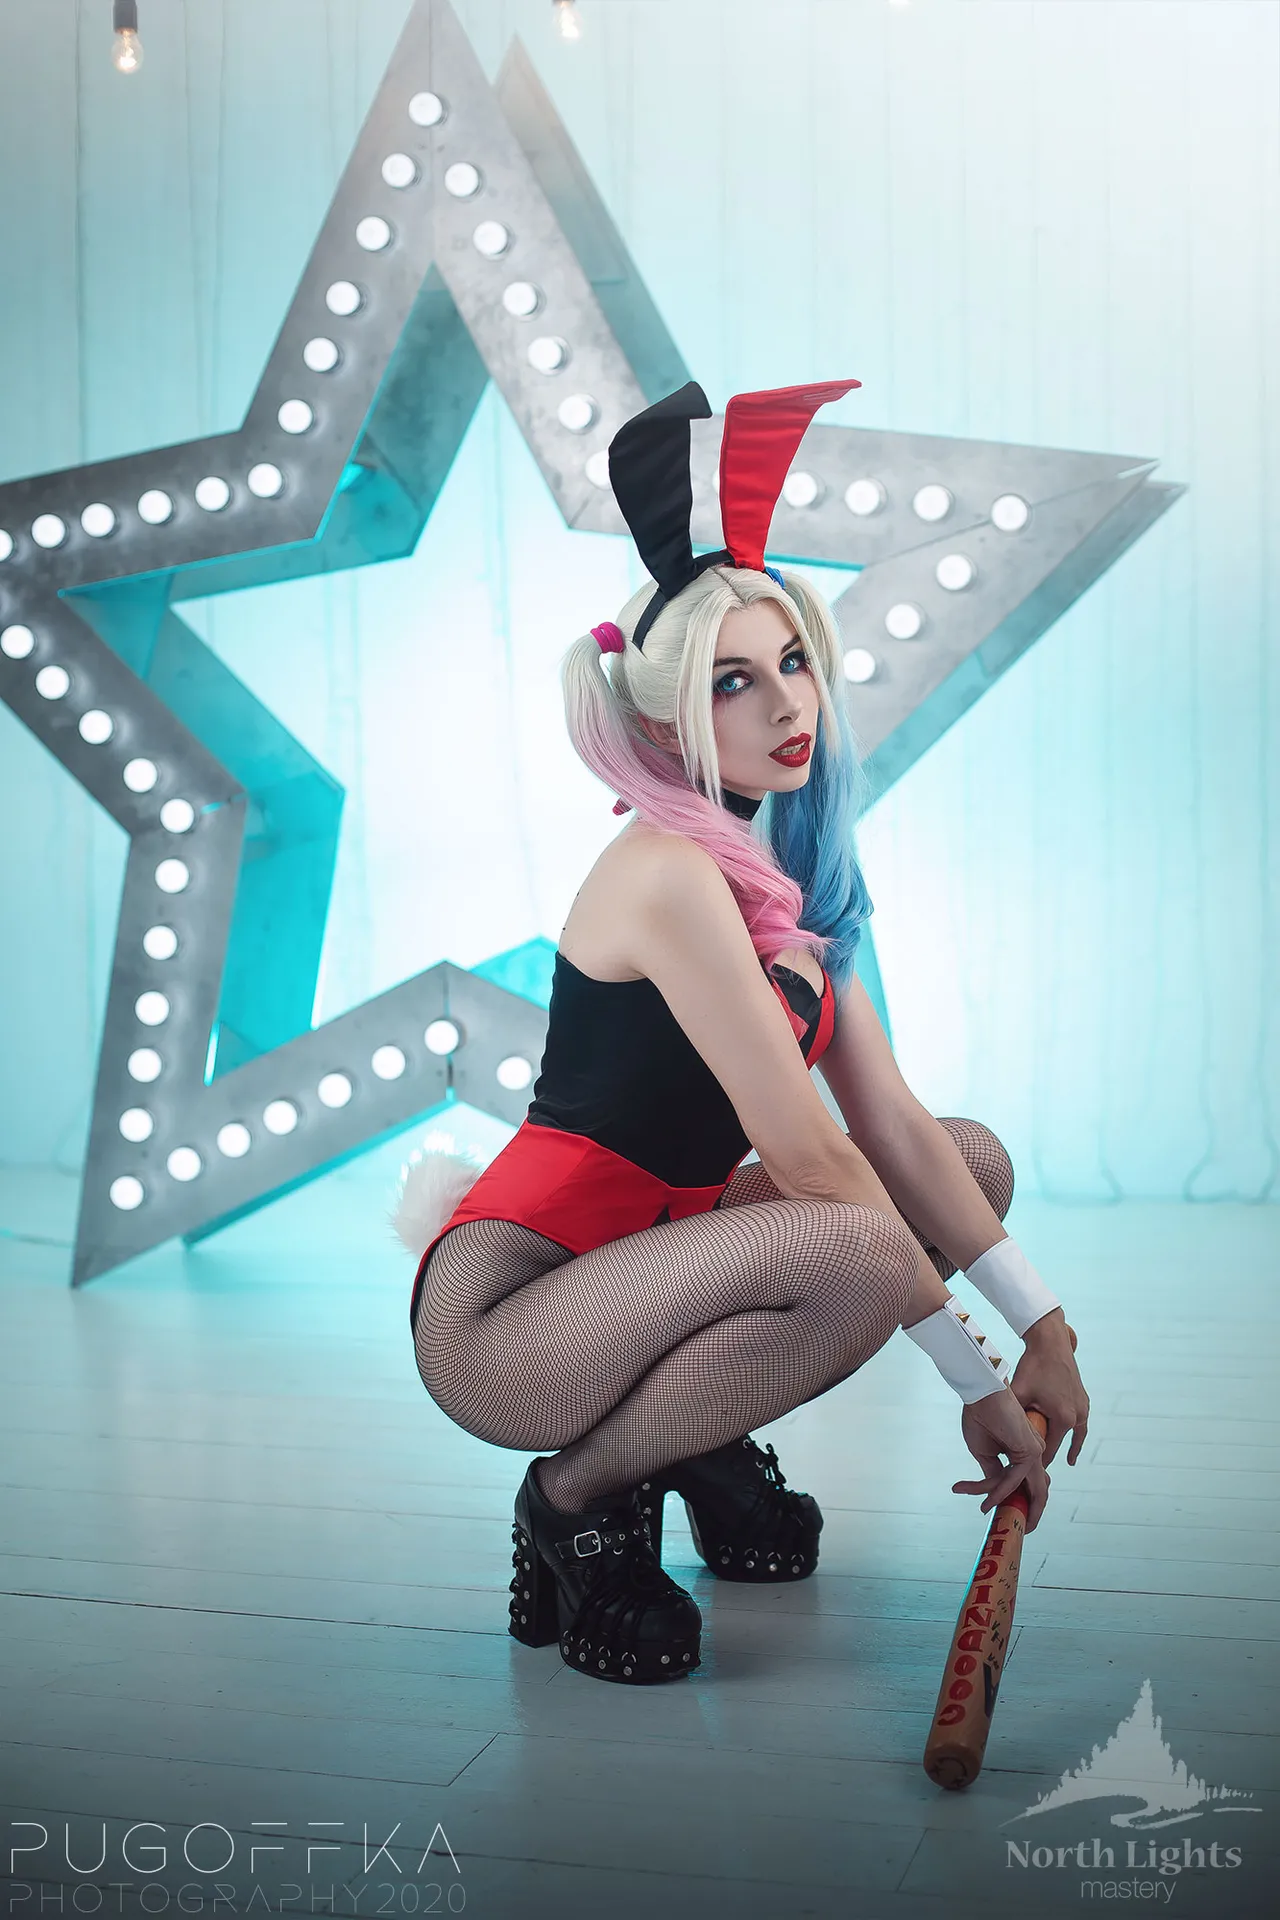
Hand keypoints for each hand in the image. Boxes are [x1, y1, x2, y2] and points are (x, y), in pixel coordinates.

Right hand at [952, 1385, 1049, 1530]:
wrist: (981, 1393)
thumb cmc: (980, 1416)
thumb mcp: (984, 1452)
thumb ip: (993, 1472)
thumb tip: (994, 1492)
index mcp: (1024, 1451)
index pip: (1023, 1482)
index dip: (1013, 1499)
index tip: (996, 1511)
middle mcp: (1034, 1453)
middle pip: (1038, 1490)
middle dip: (1033, 1512)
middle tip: (1022, 1529)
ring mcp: (1035, 1452)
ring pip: (1032, 1490)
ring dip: (1021, 1509)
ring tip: (1017, 1527)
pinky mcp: (1030, 1451)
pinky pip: (1014, 1480)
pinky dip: (1000, 1493)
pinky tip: (986, 1503)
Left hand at [1009, 1308, 1089, 1466]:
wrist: (1050, 1342)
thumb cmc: (1032, 1366)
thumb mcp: (1018, 1392)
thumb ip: (1013, 1415)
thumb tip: (995, 1434)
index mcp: (1062, 1419)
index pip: (1047, 1453)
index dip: (1032, 1468)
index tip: (1020, 1480)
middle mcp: (1076, 1417)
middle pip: (1057, 1446)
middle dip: (1042, 1460)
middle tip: (1028, 1478)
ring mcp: (1082, 1409)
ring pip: (1068, 1438)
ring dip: (1057, 1450)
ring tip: (1045, 1471)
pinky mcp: (1083, 1402)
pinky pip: (1079, 1429)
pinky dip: (1074, 1442)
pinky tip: (1071, 1455)